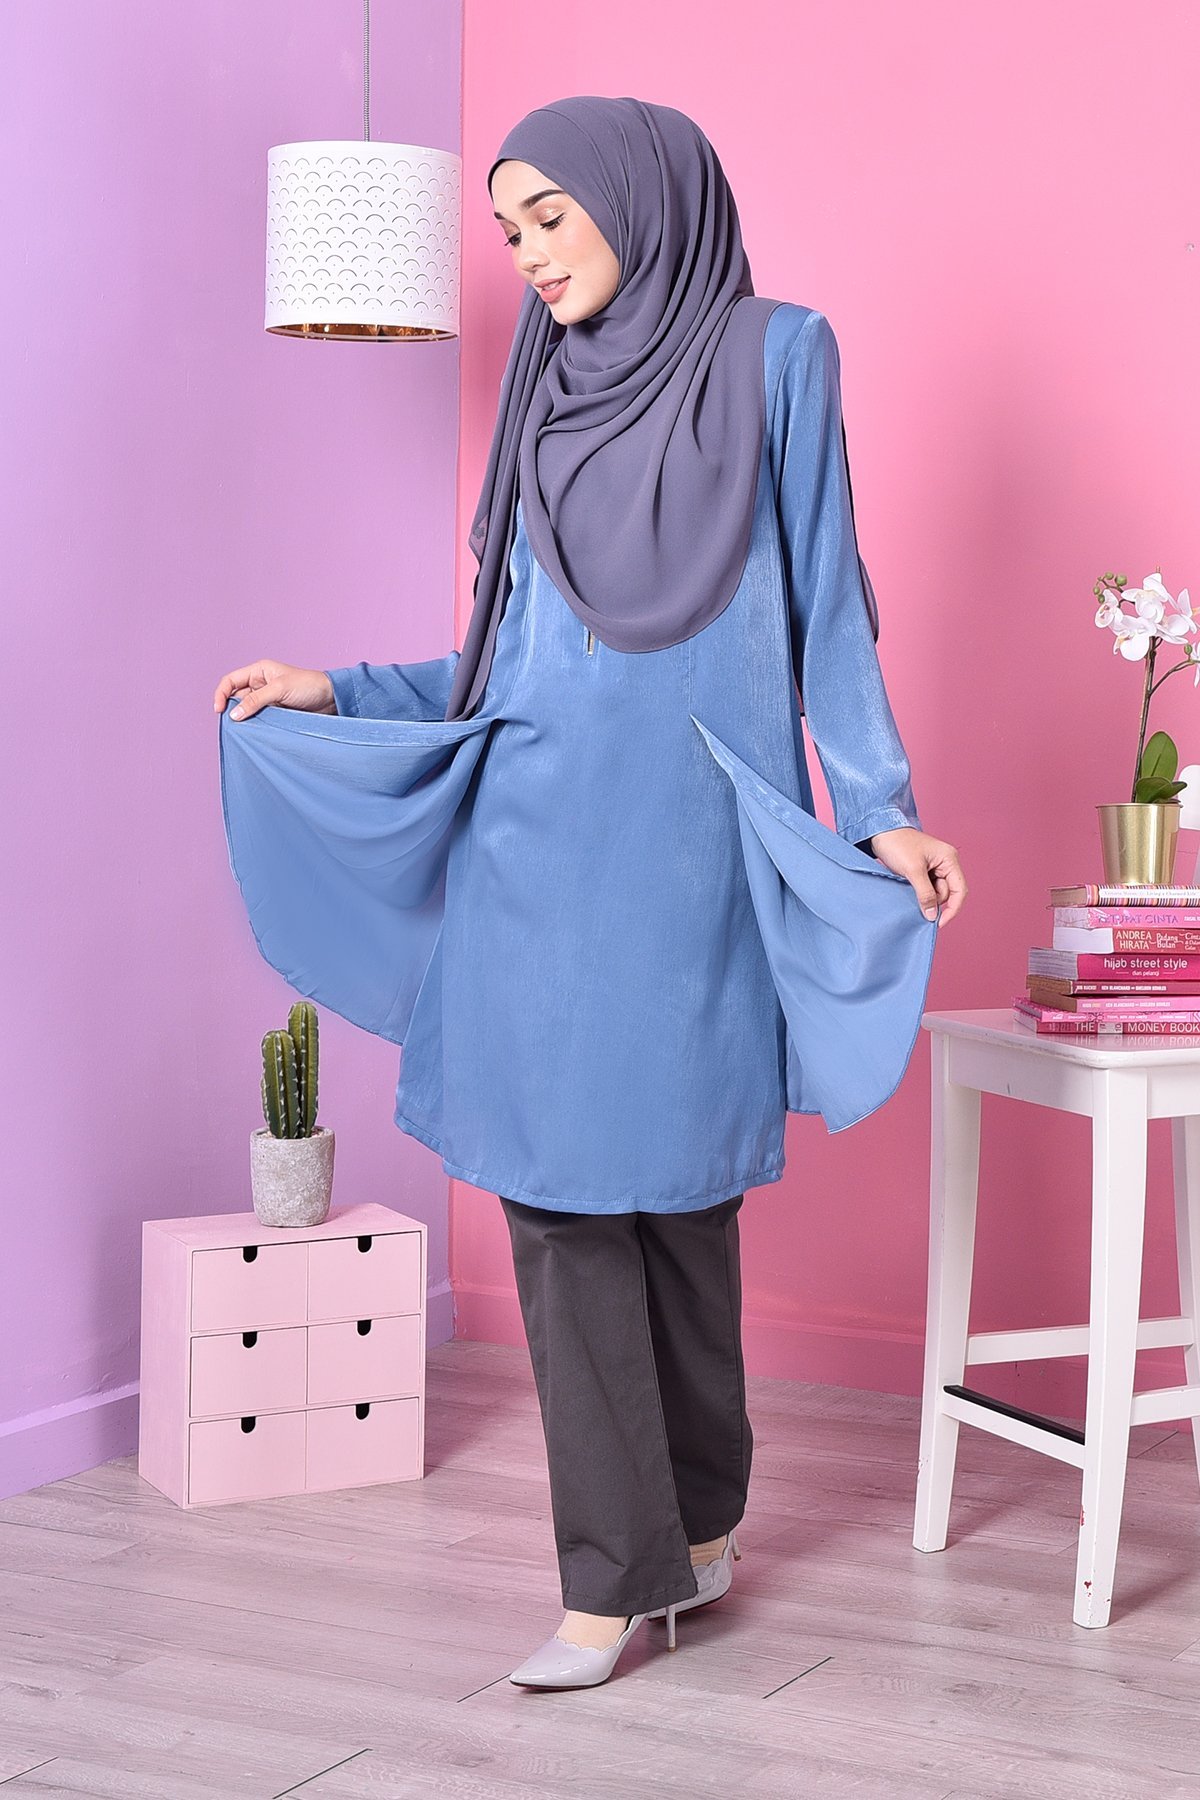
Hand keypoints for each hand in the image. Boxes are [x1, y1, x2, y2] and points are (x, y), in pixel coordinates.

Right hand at [213, 660, 336, 719]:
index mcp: (259, 671)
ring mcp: (268, 699)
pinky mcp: (276, 712)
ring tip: (245, 729)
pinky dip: (255, 725)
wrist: (332, 699)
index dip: (221, 694)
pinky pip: (259, 719)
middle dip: (232, 709)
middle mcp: (260, 684)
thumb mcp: (279, 689)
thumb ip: (256, 701)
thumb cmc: (309, 686)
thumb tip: (234, 715)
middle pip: (236, 697)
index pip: (230, 681)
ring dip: (244, 719)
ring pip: (247, 710)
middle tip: (233, 724)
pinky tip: (255, 732)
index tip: (219, 710)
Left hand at [867, 827, 965, 926]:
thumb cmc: (897, 845)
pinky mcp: (924, 871)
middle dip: (932, 900)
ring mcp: (935, 867)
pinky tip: (908, 888)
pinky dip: (918, 893)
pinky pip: (926, 888)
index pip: (960, 890)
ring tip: (907, 886)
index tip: (938, 923)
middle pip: (946, 893)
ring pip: (935, 892)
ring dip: (924, 896)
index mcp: (949, 859)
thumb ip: (925, 894)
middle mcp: (946, 863)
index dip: (952, 909)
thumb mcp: (912, 871)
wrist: (880, 833)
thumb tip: (932, 915)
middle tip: (913, 896)